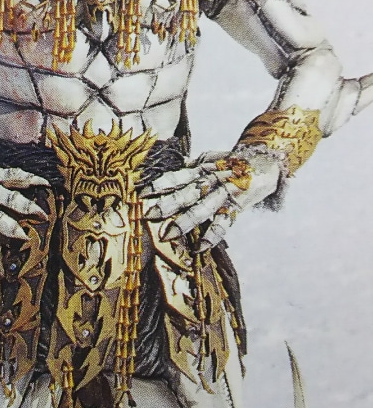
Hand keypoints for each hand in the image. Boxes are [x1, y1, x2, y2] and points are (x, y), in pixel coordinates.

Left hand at [141, 150, 281, 249]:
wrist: (266, 161)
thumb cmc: (232, 163)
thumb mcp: (209, 159)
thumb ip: (190, 167)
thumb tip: (167, 172)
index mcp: (202, 169)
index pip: (177, 177)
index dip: (160, 184)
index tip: (141, 192)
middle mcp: (212, 181)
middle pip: (186, 193)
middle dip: (167, 204)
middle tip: (147, 214)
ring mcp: (224, 194)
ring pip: (202, 208)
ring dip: (184, 222)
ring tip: (167, 234)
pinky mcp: (237, 206)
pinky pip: (224, 223)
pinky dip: (212, 235)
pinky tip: (200, 248)